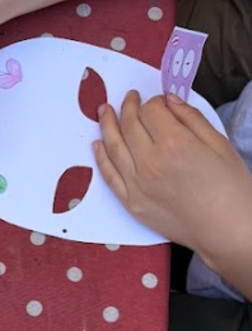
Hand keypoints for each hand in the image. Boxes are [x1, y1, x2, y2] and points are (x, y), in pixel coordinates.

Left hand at [95, 91, 251, 265]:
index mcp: (175, 144)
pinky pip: (109, 174)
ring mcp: (137, 183)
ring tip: (104, 110)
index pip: (151, 111)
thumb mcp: (220, 146)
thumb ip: (192, 118)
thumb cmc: (233, 189)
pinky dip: (101, 156)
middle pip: (129, 125)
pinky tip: (98, 144)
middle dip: (128, 107)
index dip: (154, 102)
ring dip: (106, 124)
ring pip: (113, 145)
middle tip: (129, 97)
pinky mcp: (131, 202)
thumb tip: (169, 99)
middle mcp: (150, 162)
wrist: (230, 232)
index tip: (158, 102)